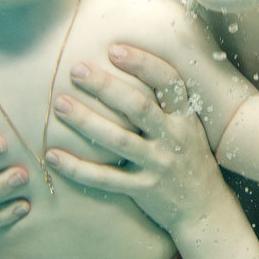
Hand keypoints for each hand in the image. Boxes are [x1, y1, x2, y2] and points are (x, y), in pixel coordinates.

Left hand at [45, 45, 230, 231]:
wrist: (205, 208)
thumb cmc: (189, 158)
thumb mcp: (188, 127)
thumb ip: (165, 104)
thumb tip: (129, 65)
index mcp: (186, 118)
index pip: (168, 82)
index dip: (142, 63)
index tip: (113, 49)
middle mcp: (174, 138)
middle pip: (138, 107)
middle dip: (105, 86)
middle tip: (75, 70)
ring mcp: (159, 165)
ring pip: (119, 140)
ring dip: (86, 121)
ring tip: (61, 105)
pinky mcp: (144, 190)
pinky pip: (106, 179)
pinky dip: (78, 168)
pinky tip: (54, 155)